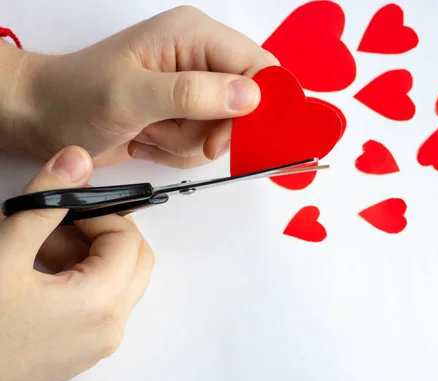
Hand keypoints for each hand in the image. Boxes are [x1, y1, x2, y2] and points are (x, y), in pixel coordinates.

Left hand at [0, 6, 277, 167]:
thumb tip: (252, 97)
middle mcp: (201, 59)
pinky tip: (148, 139)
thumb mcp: (131, 95)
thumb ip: (193, 94)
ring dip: (189, 144)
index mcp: (195, 36)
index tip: (230, 137)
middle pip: (249, 105)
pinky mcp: (186, 116)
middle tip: (174, 135)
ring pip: (227, 131)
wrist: (43, 118)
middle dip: (214, 131)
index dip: (259, 105)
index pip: (259, 66)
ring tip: (149, 132)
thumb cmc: (75, 97)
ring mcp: (194, 91)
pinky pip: (206, 145)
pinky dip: (179, 152)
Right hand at [0, 146, 153, 380]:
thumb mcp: (4, 257)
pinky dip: (78, 281)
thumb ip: (46, 204)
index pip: (127, 238)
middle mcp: (109, 328)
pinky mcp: (78, 353)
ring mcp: (96, 345)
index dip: (98, 212)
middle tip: (56, 224)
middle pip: (132, 260)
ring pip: (116, 283)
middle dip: (98, 232)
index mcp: (101, 304)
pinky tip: (34, 275)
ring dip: (86, 256)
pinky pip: (98, 306)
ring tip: (34, 248)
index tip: (64, 205)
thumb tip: (78, 160)